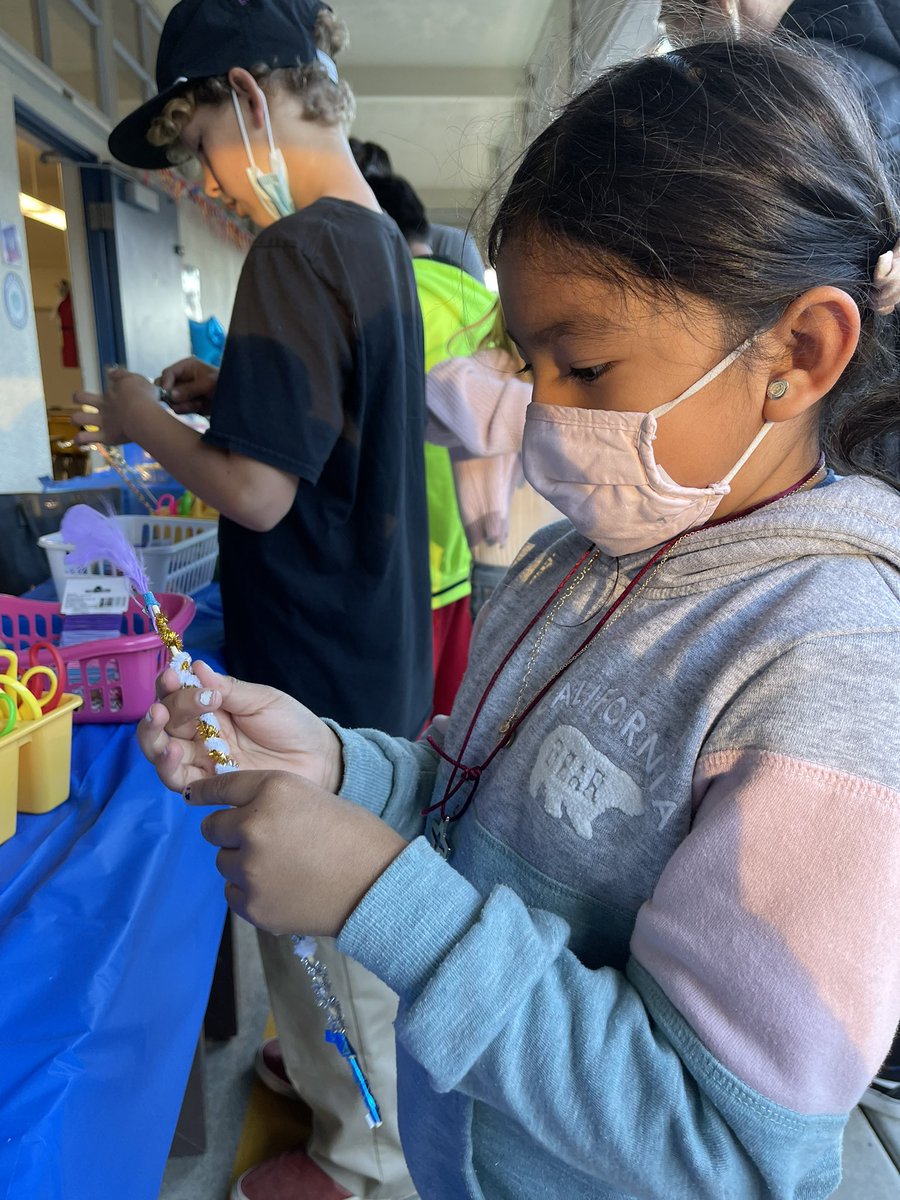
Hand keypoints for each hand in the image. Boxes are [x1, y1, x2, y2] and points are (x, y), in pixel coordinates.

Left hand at [72, 366, 156, 445]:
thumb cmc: (143, 397)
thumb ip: (121, 375)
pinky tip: (81, 441)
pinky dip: (81, 440)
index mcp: (109, 394)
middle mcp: (103, 407)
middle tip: (84, 404)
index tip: (92, 395)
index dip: (92, 390)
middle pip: (80, 397)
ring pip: (78, 418)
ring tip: (79, 424)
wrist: (144, 415)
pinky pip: (86, 439)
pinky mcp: (106, 437)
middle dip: (78, 399)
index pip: (102, 386)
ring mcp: (103, 422)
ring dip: (76, 420)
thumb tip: (108, 370)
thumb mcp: (135, 380)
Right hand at [138, 661, 343, 793]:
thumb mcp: (262, 700)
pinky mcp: (210, 785)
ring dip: (153, 738)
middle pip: (162, 724)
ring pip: (160, 752)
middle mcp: (199, 734)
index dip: (169, 685)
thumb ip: (228, 689)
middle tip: (165, 706)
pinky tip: (174, 752)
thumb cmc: (291, 725)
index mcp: (209, 709)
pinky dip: (168, 766)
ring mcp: (202, 760)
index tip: (173, 675)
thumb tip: (195, 667)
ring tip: (162, 724)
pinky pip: (179, 780)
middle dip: (158, 712)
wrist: (318, 758)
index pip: (176, 695)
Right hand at [156, 356, 217, 415]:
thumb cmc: (223, 383)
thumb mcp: (207, 384)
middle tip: (183, 402)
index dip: (165, 383)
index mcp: (186, 367)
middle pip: (163, 387)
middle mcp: (181, 378)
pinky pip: (178, 408)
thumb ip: (189, 389)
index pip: (168, 373)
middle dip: (171, 396)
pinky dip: (187, 409)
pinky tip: (199, 407)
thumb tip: (170, 395)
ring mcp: (182, 391)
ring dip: (182, 404)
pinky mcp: (186, 403)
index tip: (167, 394)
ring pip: (170, 400)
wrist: (234, 399)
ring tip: (198, 403)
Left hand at [187, 770, 406, 934]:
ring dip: (241, 863)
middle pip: (212, 828)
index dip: (205, 792)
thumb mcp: (310, 797)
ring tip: (280, 867)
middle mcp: (253, 825)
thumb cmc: (354, 836)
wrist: (378, 885)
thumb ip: (269, 801)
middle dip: (229, 833)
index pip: (221, 786)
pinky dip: (250, 891)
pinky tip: (281, 888)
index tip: (194, 796)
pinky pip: (232, 893)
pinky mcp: (252, 905)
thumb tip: (234, 816)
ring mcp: (249, 869)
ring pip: (223, 862)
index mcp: (272, 790)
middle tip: (259, 841)